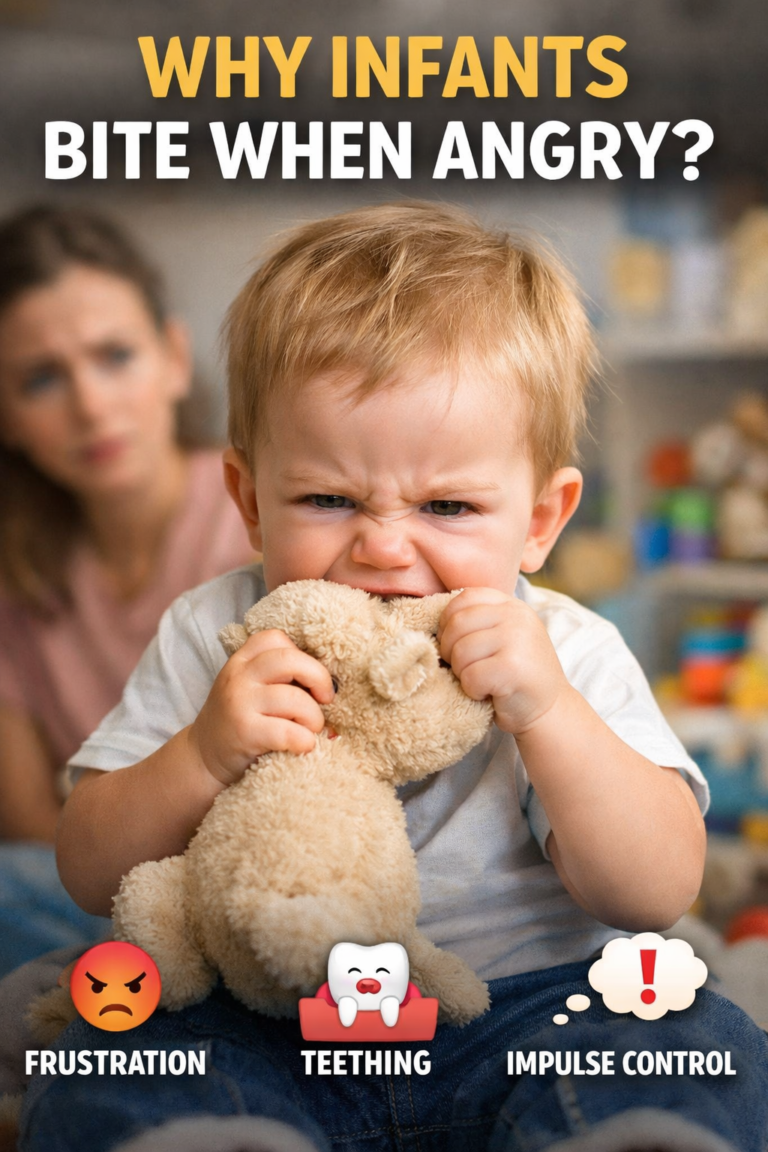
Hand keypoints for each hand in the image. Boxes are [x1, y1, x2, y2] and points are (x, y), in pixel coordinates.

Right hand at [189, 630, 334, 786]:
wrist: (203, 757)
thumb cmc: (240, 721)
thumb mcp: (250, 689)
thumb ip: (278, 678)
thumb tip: (331, 686)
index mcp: (241, 661)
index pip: (276, 639)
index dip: (303, 656)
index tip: (311, 680)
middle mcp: (238, 677)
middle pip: (289, 660)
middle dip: (319, 678)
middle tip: (326, 700)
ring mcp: (239, 703)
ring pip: (294, 698)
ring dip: (314, 717)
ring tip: (311, 729)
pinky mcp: (244, 732)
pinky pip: (288, 731)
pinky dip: (305, 740)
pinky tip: (303, 745)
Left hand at [436, 588, 568, 735]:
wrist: (550, 711)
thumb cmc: (516, 675)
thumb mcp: (504, 636)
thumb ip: (479, 621)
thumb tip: (432, 623)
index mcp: (512, 605)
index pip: (464, 598)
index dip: (448, 621)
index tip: (455, 643)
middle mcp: (517, 617)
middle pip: (456, 624)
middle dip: (451, 651)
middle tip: (466, 668)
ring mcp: (517, 640)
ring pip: (460, 651)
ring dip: (462, 673)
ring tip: (481, 680)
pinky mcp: (512, 668)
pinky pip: (470, 676)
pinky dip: (473, 691)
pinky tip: (489, 693)